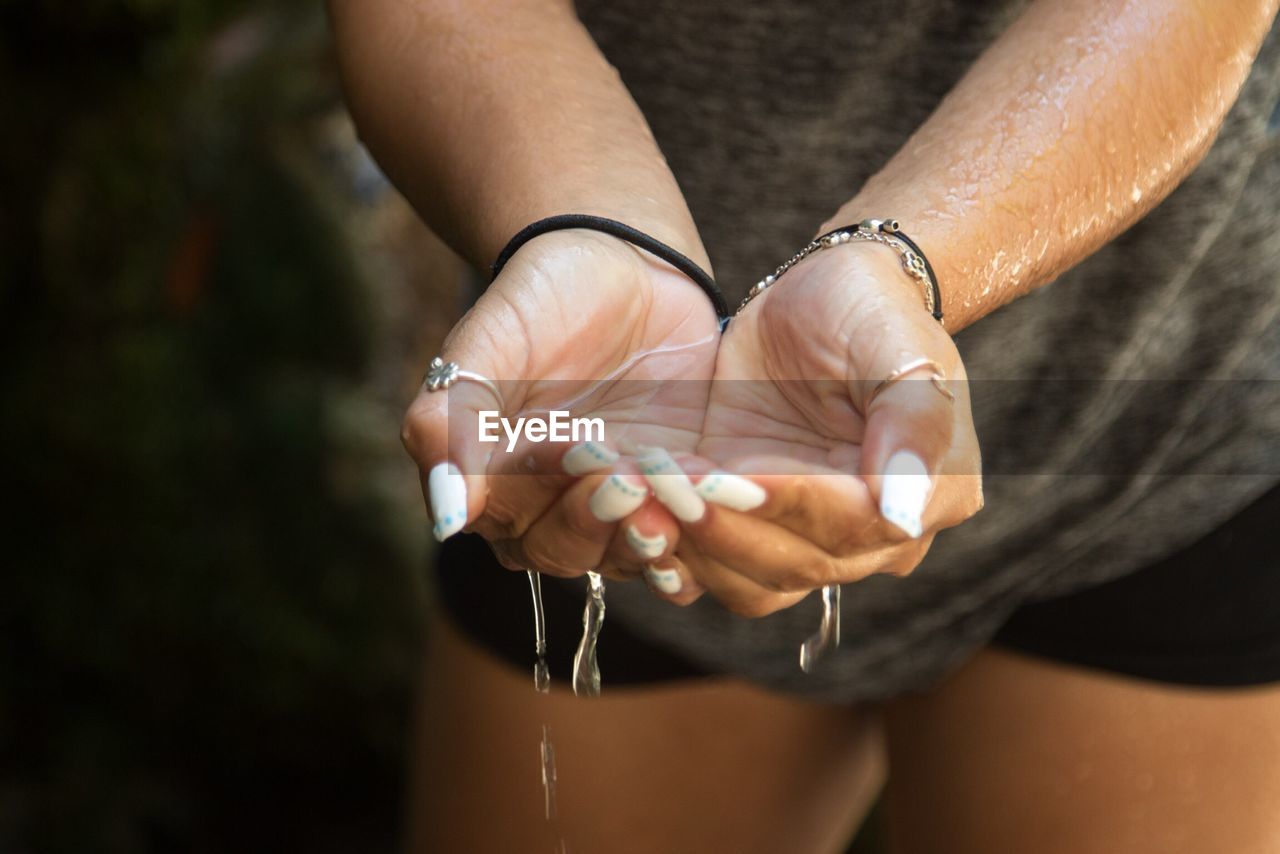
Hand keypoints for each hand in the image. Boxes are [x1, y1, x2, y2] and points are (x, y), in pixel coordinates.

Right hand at [401, 230, 719, 580]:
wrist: (625, 265)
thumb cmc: (540, 299)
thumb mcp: (488, 343)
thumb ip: (452, 422)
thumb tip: (446, 516)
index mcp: (491, 481)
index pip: (506, 523)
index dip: (539, 500)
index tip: (571, 457)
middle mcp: (549, 506)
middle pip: (565, 550)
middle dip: (595, 522)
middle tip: (628, 483)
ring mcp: (617, 505)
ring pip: (626, 552)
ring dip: (650, 534)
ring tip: (675, 502)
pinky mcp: (677, 494)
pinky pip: (687, 532)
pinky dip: (700, 523)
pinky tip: (718, 500)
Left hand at [652, 243, 982, 615]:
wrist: (827, 294)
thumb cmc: (874, 311)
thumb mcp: (901, 348)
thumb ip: (913, 426)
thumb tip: (903, 516)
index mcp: (931, 497)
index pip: (854, 527)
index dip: (789, 507)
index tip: (727, 479)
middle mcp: (875, 536)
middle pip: (798, 564)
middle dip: (726, 527)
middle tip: (663, 484)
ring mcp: (810, 536)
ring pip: (753, 582)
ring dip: (694, 547)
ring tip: (644, 494)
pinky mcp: (754, 525)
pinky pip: (717, 565)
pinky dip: (675, 548)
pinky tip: (638, 506)